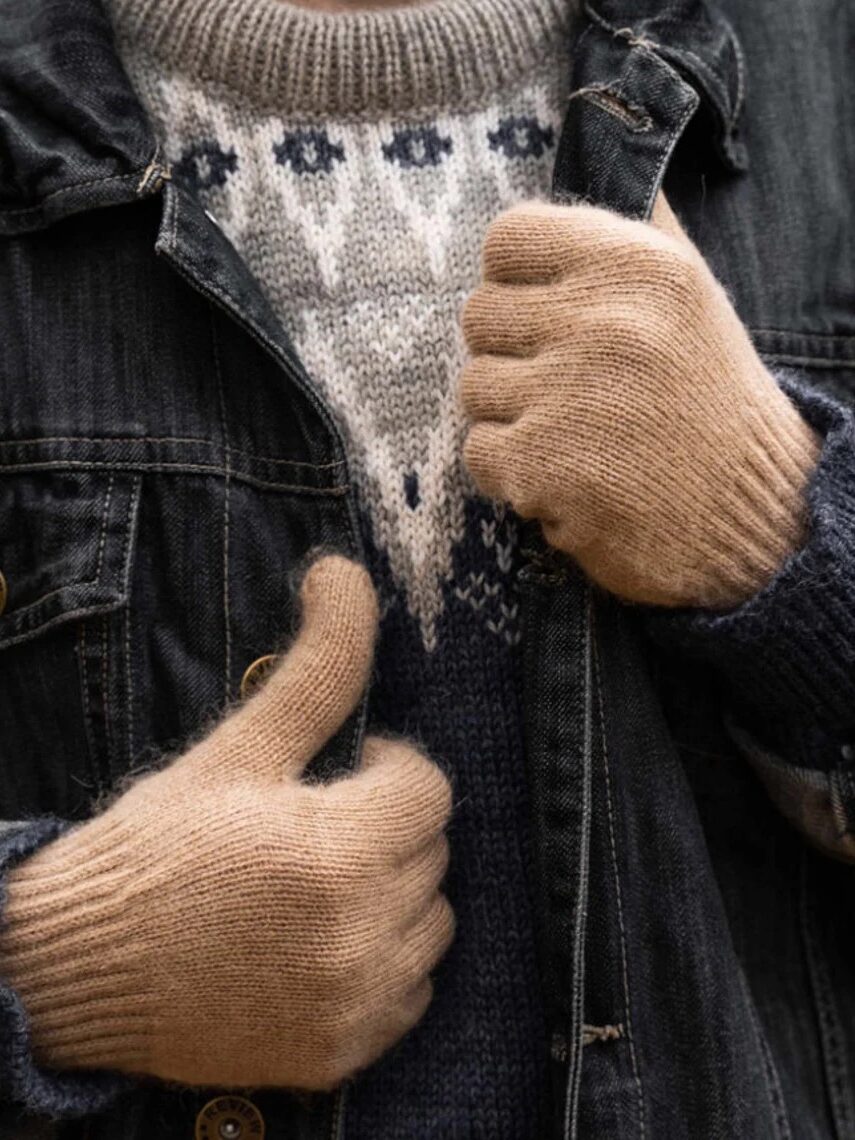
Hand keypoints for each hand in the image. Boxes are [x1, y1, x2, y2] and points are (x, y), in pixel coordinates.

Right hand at [0, 556, 452, 1089]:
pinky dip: (381, 961)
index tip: (341, 769)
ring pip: (430, 921)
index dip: (387, 765)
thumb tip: (345, 572)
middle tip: (318, 821)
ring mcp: (350, 1004)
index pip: (429, 788)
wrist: (77, 967)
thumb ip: (315, 665)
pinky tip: (319, 940)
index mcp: (336, 852)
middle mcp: (356, 936)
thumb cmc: (156, 845)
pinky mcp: (337, 1054)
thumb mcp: (239, 748)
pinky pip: (408, 992)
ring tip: (320, 880)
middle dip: (386, 822)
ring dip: (392, 889)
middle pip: (431, 851)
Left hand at [460, 197, 818, 607]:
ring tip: (573, 433)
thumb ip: (638, 231)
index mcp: (635, 266)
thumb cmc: (709, 402)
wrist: (749, 515)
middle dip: (510, 354)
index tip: (540, 313)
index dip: (512, 280)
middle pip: (478, 316)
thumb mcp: (692, 297)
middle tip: (562, 385)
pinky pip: (478, 451)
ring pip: (472, 387)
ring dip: (510, 416)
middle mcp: (602, 322)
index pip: (508, 239)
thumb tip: (595, 151)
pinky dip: (510, 471)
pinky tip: (564, 474)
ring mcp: (568, 396)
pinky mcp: (542, 466)